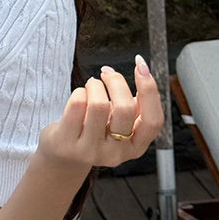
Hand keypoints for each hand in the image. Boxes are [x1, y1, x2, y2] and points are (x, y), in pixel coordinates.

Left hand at [37, 55, 164, 170]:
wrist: (64, 154)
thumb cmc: (95, 130)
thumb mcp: (120, 124)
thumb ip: (135, 105)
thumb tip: (143, 72)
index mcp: (136, 146)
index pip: (153, 120)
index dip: (150, 89)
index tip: (141, 65)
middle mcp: (117, 153)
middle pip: (126, 108)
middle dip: (116, 81)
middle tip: (107, 73)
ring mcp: (92, 151)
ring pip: (99, 104)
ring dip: (95, 85)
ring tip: (91, 86)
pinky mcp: (69, 144)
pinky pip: (77, 104)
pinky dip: (79, 91)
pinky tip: (79, 96)